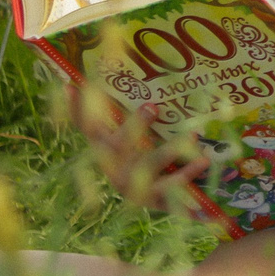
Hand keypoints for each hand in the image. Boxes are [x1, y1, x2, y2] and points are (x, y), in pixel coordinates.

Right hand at [67, 83, 207, 209]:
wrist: (147, 200)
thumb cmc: (134, 158)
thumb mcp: (125, 136)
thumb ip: (118, 112)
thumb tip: (100, 74)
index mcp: (104, 151)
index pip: (87, 127)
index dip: (75, 110)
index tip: (69, 86)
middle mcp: (114, 168)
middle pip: (119, 145)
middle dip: (135, 126)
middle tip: (152, 106)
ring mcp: (133, 187)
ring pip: (150, 165)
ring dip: (171, 150)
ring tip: (194, 136)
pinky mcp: (154, 201)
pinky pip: (172, 188)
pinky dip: (188, 176)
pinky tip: (204, 161)